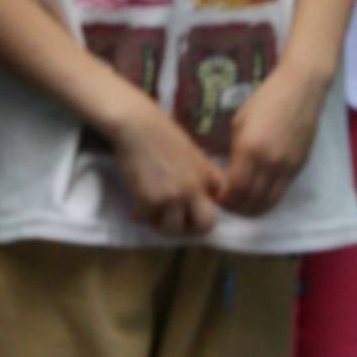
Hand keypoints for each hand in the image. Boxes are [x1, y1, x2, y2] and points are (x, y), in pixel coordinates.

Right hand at [108, 89, 226, 235]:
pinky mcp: (148, 200)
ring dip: (162, 225)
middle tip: (176, 222)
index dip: (204, 214)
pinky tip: (137, 201)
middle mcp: (193, 188)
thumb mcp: (193, 154)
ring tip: (155, 213)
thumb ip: (204, 175)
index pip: (219, 205)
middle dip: (191, 229)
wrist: (139, 127)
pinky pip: (145, 220)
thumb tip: (211, 197)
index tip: (192, 213)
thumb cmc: (164, 136)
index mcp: (207, 176)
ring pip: (173, 230)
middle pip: (205, 225)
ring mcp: (171, 196)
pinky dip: (140, 214)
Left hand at [221, 59, 329, 217]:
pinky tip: (260, 192)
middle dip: (236, 207)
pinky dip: (268, 199)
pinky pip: (281, 192)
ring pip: (267, 202)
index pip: (234, 190)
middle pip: (250, 200)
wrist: (301, 88)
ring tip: (243, 203)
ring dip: (252, 208)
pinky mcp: (299, 165)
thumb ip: (235, 151)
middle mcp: (269, 162)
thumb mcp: (240, 122)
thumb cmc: (266, 99)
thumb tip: (229, 174)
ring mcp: (286, 165)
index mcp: (249, 149)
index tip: (217, 197)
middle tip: (228, 203)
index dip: (224, 199)